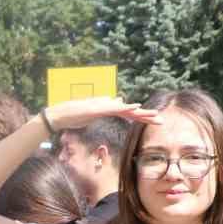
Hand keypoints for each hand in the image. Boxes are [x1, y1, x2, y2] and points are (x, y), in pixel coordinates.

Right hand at [43, 97, 159, 132]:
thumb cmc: (74, 116)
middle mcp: (110, 105)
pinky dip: (125, 108)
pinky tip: (135, 108)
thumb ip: (104, 108)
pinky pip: (115, 109)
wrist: (61, 114)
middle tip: (161, 121)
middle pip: (132, 112)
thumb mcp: (92, 116)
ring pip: (127, 110)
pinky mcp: (99, 108)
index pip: (129, 114)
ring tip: (155, 115)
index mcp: (110, 109)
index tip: (154, 122)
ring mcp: (105, 106)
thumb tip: (114, 102)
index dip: (142, 118)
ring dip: (141, 112)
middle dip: (147, 116)